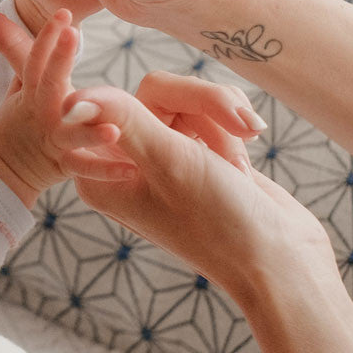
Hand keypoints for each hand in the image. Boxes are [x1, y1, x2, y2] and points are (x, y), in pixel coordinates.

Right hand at [0, 8, 130, 205]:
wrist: (3, 170)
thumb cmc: (19, 124)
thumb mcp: (17, 87)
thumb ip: (15, 52)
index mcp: (32, 92)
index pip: (35, 59)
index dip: (47, 36)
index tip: (63, 12)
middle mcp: (42, 112)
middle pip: (50, 83)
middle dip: (59, 58)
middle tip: (72, 34)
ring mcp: (53, 139)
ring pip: (72, 134)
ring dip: (91, 133)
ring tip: (113, 130)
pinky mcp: (62, 165)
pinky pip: (85, 169)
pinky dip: (106, 171)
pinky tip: (131, 169)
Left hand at [63, 87, 333, 299]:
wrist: (281, 260)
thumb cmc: (220, 222)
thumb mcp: (169, 163)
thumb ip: (124, 121)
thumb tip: (71, 97)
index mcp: (100, 172)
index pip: (104, 103)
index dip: (135, 100)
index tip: (155, 129)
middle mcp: (125, 160)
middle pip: (156, 92)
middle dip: (204, 104)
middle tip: (243, 127)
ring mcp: (161, 154)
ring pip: (187, 98)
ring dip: (222, 120)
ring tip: (238, 164)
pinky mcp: (195, 148)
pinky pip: (209, 110)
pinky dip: (232, 129)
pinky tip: (241, 166)